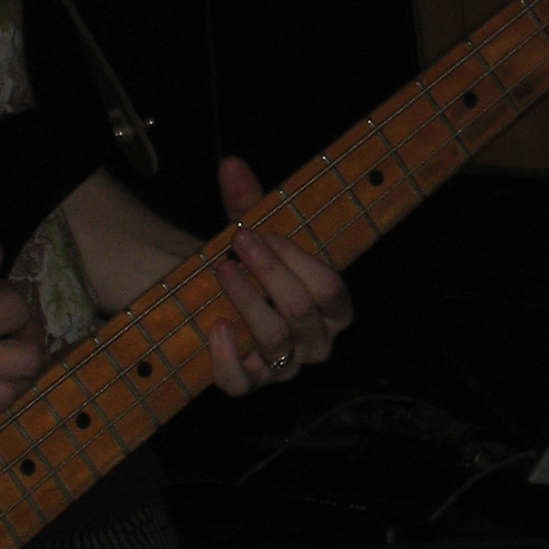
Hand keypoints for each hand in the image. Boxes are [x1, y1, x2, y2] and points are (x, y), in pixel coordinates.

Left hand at [205, 155, 352, 396]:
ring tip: (224, 271)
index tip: (265, 233)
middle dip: (270, 273)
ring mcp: (283, 368)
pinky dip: (226, 357)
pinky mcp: (249, 383)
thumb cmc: (251, 267)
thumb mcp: (253, 233)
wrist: (220, 301)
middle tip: (240, 241)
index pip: (331, 290)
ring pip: (275, 342)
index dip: (297, 261)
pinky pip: (242, 383)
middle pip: (303, 312)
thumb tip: (230, 164)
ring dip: (247, 301)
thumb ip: (247, 202)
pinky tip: (215, 326)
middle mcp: (316, 343)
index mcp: (332, 309)